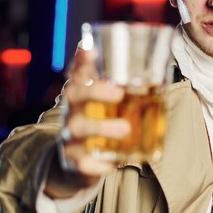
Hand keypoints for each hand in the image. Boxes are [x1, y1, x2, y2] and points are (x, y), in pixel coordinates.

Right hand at [45, 48, 129, 197]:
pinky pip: (83, 163)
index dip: (81, 61)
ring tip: (125, 128)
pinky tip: (113, 164)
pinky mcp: (74, 162)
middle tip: (118, 93)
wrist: (71, 164)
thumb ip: (114, 85)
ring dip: (102, 127)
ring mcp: (70, 137)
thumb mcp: (99, 104)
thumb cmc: (93, 125)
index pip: (77, 73)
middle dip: (94, 91)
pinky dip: (98, 164)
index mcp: (80, 96)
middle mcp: (72, 112)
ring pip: (79, 128)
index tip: (89, 48)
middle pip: (75, 95)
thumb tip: (142, 62)